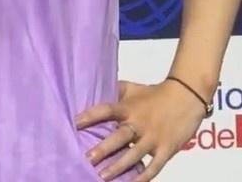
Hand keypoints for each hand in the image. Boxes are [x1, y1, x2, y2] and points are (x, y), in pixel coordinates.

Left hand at [75, 79, 205, 180]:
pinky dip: (143, 176)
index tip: (75, 123)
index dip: (91, 115)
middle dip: (103, 148)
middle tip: (87, 157)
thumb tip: (93, 89)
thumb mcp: (132, 88)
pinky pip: (154, 166)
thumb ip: (115, 91)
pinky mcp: (166, 149)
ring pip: (134, 155)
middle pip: (119, 137)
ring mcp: (153, 138)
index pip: (107, 110)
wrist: (186, 97)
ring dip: (118, 166)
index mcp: (129, 107)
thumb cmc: (154, 93)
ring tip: (102, 175)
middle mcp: (139, 123)